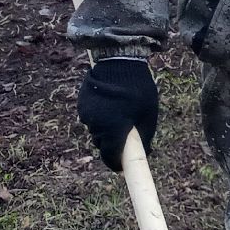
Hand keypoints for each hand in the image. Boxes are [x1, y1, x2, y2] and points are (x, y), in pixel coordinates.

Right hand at [77, 57, 159, 171]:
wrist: (119, 62)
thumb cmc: (139, 90)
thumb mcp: (148, 115)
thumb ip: (145, 137)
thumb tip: (146, 153)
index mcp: (114, 130)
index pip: (111, 156)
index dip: (116, 163)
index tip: (122, 166)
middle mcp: (96, 125)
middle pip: (103, 143)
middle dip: (113, 144)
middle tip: (127, 135)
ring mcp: (87, 114)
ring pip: (97, 130)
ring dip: (107, 128)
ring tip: (121, 113)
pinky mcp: (82, 104)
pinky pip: (92, 117)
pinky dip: (101, 115)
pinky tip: (112, 104)